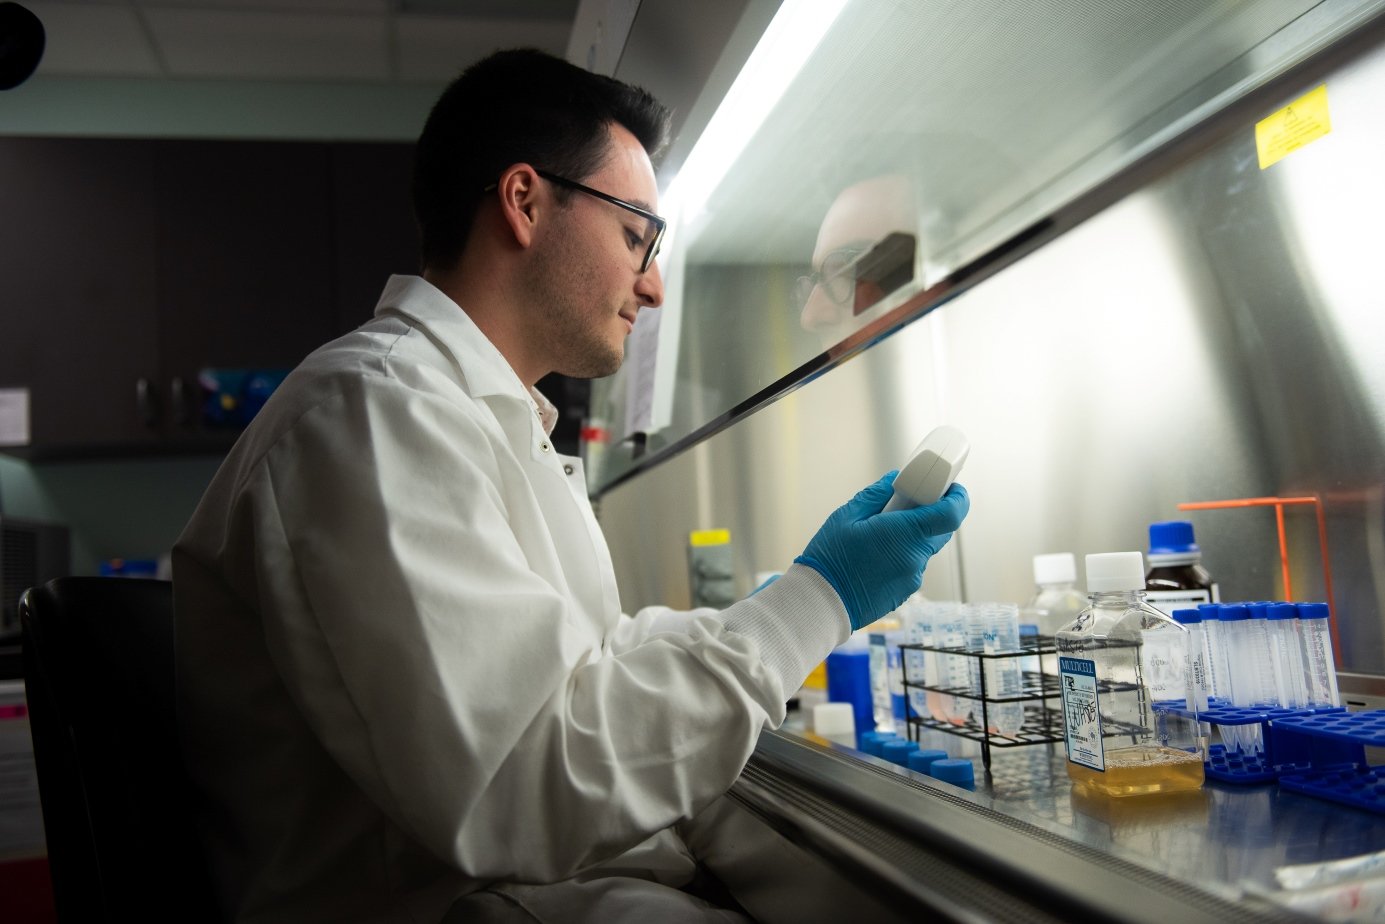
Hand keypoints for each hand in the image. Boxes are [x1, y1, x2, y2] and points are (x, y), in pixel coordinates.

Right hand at [795, 472, 968, 630]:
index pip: (952, 513)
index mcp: (905, 534)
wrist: (821, 603)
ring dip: (912, 537)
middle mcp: (915, 558)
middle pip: (941, 530)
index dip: (958, 497)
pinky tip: (877, 555)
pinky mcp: (906, 592)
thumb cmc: (830, 560)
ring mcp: (912, 577)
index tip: (951, 488)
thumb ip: (876, 495)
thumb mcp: (846, 516)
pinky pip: (912, 565)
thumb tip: (895, 480)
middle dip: (932, 514)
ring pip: (924, 548)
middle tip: (911, 504)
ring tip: (881, 534)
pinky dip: (903, 555)